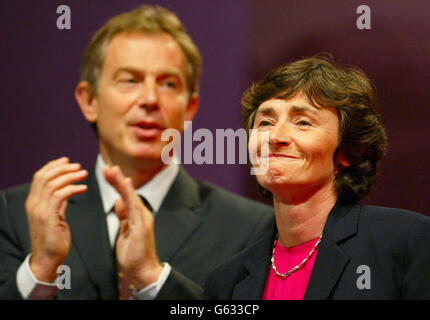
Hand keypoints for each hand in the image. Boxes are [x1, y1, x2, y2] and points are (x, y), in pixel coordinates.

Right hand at [26, 157, 87, 281]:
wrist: (48, 260)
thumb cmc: (54, 239)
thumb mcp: (56, 216)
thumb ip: (59, 202)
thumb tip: (67, 188)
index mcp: (34, 202)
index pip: (40, 177)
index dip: (53, 166)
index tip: (68, 161)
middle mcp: (33, 204)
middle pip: (44, 176)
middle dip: (62, 168)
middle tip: (78, 166)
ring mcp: (38, 210)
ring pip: (52, 184)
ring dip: (70, 176)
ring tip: (84, 174)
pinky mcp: (46, 217)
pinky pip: (59, 196)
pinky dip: (72, 188)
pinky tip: (84, 188)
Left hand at [104, 165, 162, 289]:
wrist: (143, 270)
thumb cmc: (134, 253)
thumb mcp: (125, 231)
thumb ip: (124, 215)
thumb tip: (119, 201)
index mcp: (136, 214)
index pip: (124, 195)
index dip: (116, 183)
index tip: (107, 172)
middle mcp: (141, 213)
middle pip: (127, 192)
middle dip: (117, 178)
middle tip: (107, 166)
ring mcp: (143, 218)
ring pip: (130, 196)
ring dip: (120, 182)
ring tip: (112, 170)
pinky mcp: (141, 224)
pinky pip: (134, 206)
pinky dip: (129, 194)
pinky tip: (125, 183)